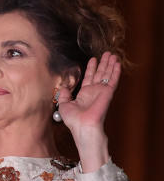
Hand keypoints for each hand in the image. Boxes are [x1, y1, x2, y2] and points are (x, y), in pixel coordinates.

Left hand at [57, 52, 119, 171]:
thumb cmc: (74, 120)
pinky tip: (117, 63)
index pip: (89, 78)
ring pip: (107, 75)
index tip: (94, 59)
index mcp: (84, 95)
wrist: (82, 126)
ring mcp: (102, 92)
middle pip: (100, 74)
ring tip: (113, 55)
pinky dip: (115, 71)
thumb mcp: (64, 105)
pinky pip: (112, 79)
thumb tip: (63, 87)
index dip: (92, 68)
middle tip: (107, 54)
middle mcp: (94, 92)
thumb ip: (64, 94)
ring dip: (110, 64)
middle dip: (103, 64)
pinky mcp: (107, 93)